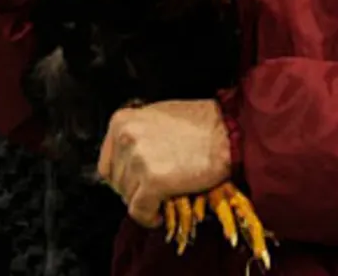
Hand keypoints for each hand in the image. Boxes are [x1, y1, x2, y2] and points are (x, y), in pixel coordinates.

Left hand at [98, 100, 232, 228]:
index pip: (107, 163)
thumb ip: (137, 136)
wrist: (230, 131)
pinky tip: (160, 216)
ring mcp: (138, 159)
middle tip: (153, 195)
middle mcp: (124, 137)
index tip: (137, 185)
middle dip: (134, 191)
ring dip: (144, 203)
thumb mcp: (156, 118)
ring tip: (162, 201)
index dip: (123, 179)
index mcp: (121, 122)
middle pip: (116, 182)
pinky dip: (148, 218)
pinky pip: (140, 211)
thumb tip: (127, 162)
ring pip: (128, 197)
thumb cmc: (200, 124)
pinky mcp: (154, 181)